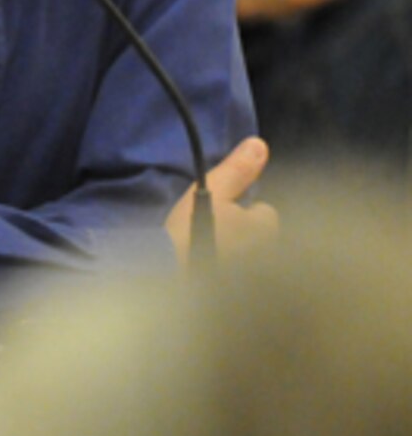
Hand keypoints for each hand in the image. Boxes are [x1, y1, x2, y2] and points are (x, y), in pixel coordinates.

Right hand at [167, 135, 278, 264]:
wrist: (169, 275)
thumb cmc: (191, 228)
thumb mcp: (210, 190)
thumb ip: (237, 170)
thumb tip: (260, 144)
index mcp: (263, 227)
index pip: (266, 212)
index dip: (246, 210)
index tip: (223, 212)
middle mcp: (266, 253)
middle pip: (259, 236)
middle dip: (244, 232)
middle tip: (213, 229)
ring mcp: (254, 276)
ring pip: (250, 256)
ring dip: (237, 252)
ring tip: (208, 249)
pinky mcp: (237, 292)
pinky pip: (239, 276)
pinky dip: (229, 271)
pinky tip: (208, 268)